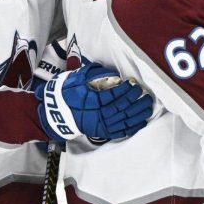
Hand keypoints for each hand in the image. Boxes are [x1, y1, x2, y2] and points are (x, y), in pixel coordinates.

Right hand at [36, 63, 153, 140]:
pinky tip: (142, 122)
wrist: (56, 114)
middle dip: (135, 101)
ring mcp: (100, 125)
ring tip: (147, 106)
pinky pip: (120, 132)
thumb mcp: (76, 79)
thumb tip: (111, 70)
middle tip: (144, 94)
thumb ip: (93, 73)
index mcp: (89, 101)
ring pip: (123, 121)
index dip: (124, 90)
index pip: (111, 96)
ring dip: (137, 114)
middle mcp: (96, 115)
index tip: (132, 84)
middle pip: (120, 108)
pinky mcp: (102, 133)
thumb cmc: (68, 93)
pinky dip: (132, 128)